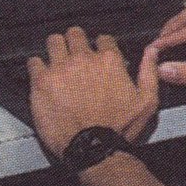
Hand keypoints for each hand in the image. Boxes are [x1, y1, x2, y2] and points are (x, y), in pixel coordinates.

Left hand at [27, 27, 158, 158]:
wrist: (94, 150)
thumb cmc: (119, 130)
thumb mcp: (147, 101)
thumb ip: (149, 72)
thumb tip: (151, 52)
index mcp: (109, 61)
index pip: (103, 38)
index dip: (100, 46)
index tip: (97, 55)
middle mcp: (83, 59)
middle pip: (75, 34)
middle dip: (75, 42)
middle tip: (74, 54)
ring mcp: (60, 69)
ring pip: (53, 42)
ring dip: (56, 49)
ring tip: (56, 60)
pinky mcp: (42, 82)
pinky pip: (33, 62)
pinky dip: (37, 66)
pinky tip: (41, 75)